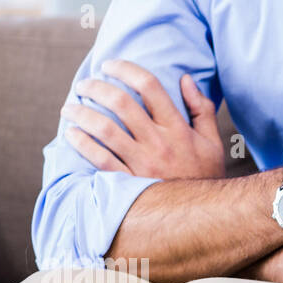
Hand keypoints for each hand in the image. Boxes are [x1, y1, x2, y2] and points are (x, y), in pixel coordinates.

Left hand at [62, 60, 224, 179]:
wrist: (204, 216)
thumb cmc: (206, 178)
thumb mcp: (212, 143)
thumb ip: (202, 109)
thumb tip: (187, 79)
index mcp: (178, 128)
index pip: (150, 86)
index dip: (126, 69)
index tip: (110, 65)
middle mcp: (159, 143)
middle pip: (121, 102)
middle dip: (96, 86)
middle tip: (85, 85)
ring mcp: (143, 163)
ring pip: (104, 128)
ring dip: (82, 113)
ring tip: (70, 108)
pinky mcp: (130, 183)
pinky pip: (100, 159)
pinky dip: (82, 143)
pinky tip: (72, 134)